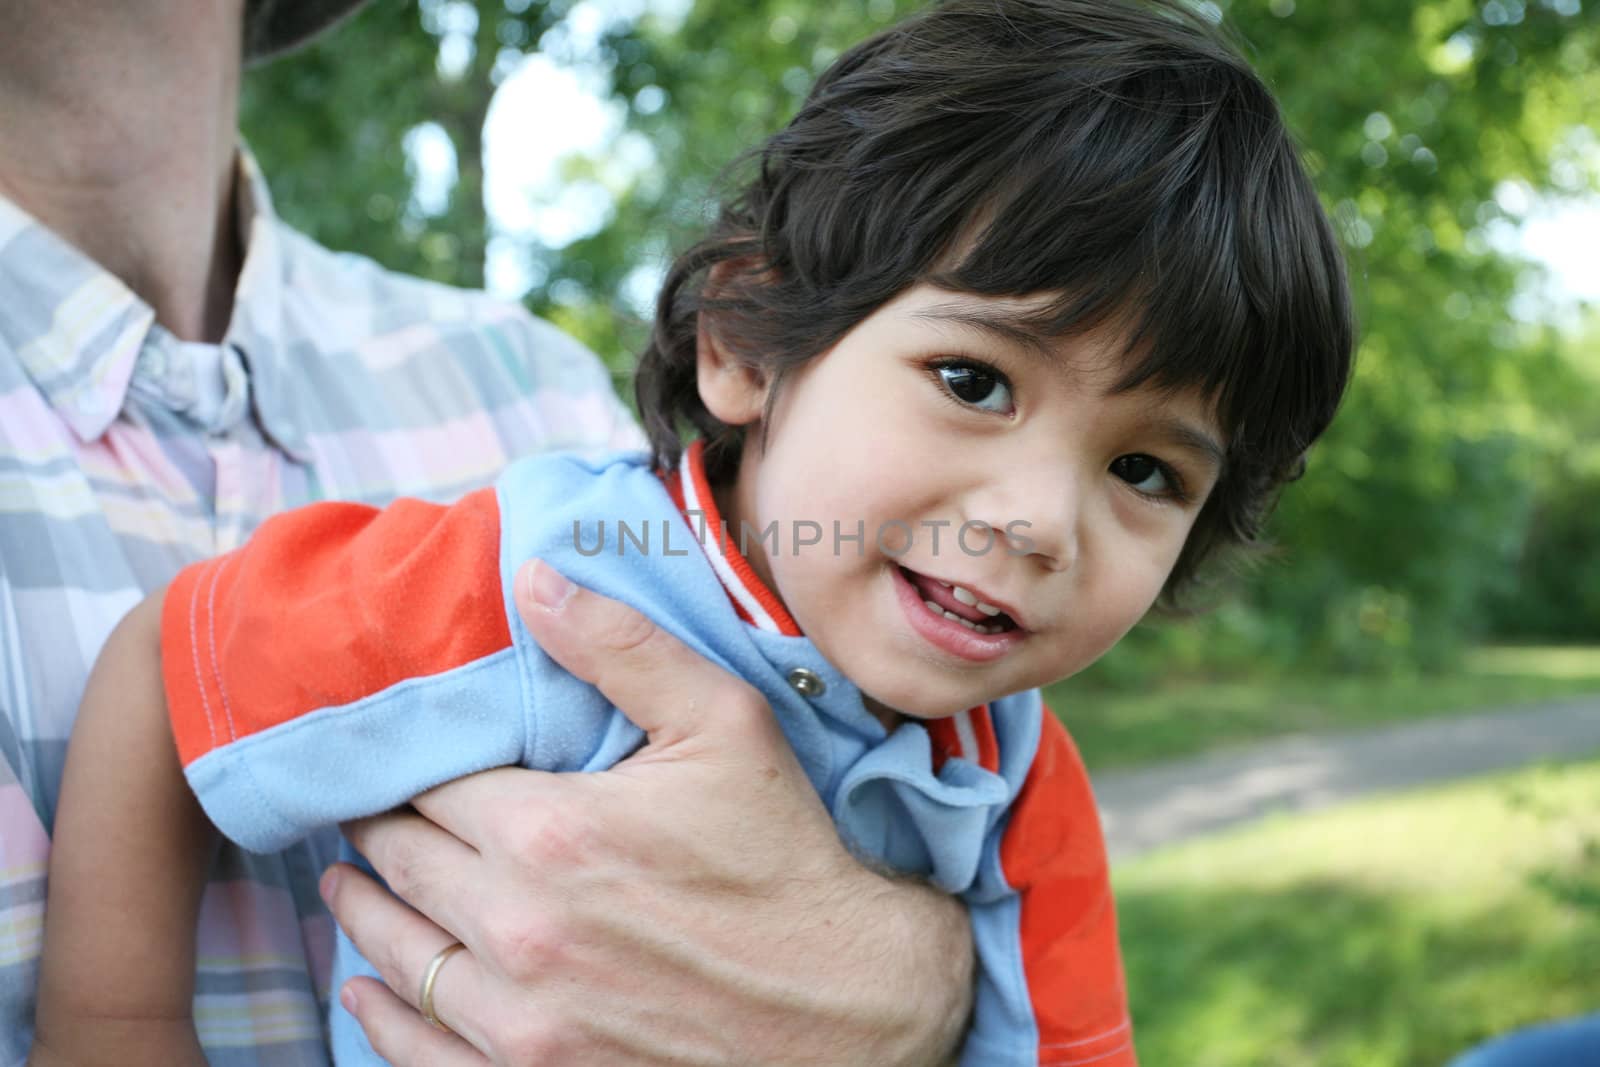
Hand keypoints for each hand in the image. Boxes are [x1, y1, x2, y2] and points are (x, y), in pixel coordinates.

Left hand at [323, 559, 972, 1065]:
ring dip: (364, 914)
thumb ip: (622, 645)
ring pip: (396, 956)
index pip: (429, 784)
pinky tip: (367, 991)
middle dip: (380, 831)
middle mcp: (516, 929)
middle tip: (369, 812)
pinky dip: (381, 1016)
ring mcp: (519, 1021)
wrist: (844, 1006)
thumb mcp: (725, 724)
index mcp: (549, 833)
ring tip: (350, 888)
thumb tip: (532, 578)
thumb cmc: (784, 857)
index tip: (402, 754)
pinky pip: (416, 1052)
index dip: (410, 765)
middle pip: (399, 865)